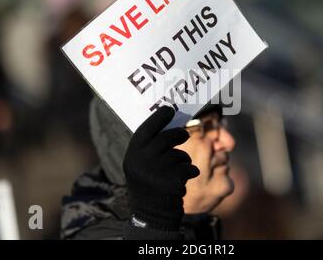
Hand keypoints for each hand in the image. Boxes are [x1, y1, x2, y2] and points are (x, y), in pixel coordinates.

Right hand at [123, 106, 199, 230]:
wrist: (151, 214)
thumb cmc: (148, 183)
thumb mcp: (140, 164)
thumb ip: (148, 147)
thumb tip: (167, 121)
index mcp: (133, 155)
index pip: (147, 129)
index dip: (159, 117)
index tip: (169, 109)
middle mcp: (142, 161)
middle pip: (168, 137)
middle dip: (179, 134)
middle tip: (183, 134)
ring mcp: (157, 172)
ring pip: (180, 154)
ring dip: (183, 159)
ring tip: (176, 170)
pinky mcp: (172, 182)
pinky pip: (189, 167)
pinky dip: (189, 172)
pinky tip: (181, 181)